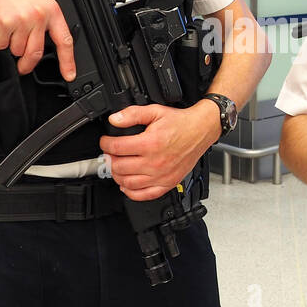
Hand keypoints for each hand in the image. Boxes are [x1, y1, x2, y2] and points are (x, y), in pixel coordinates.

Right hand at [0, 0, 75, 78]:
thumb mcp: (34, 1)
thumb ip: (44, 21)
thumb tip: (46, 46)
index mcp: (50, 9)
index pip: (64, 40)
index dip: (68, 61)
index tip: (69, 75)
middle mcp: (38, 15)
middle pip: (36, 52)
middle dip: (27, 64)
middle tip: (23, 67)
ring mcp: (21, 19)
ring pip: (17, 51)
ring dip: (10, 46)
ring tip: (7, 30)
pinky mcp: (4, 23)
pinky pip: (2, 45)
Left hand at [99, 102, 218, 201]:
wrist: (200, 131)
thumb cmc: (180, 123)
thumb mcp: (155, 111)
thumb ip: (133, 114)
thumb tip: (114, 119)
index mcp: (150, 144)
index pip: (117, 148)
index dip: (106, 144)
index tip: (105, 141)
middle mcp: (155, 162)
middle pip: (119, 167)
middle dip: (109, 160)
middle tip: (109, 154)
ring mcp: (161, 176)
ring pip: (128, 183)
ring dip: (117, 176)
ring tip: (116, 167)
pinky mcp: (167, 183)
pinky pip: (145, 195)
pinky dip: (131, 193)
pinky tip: (126, 185)